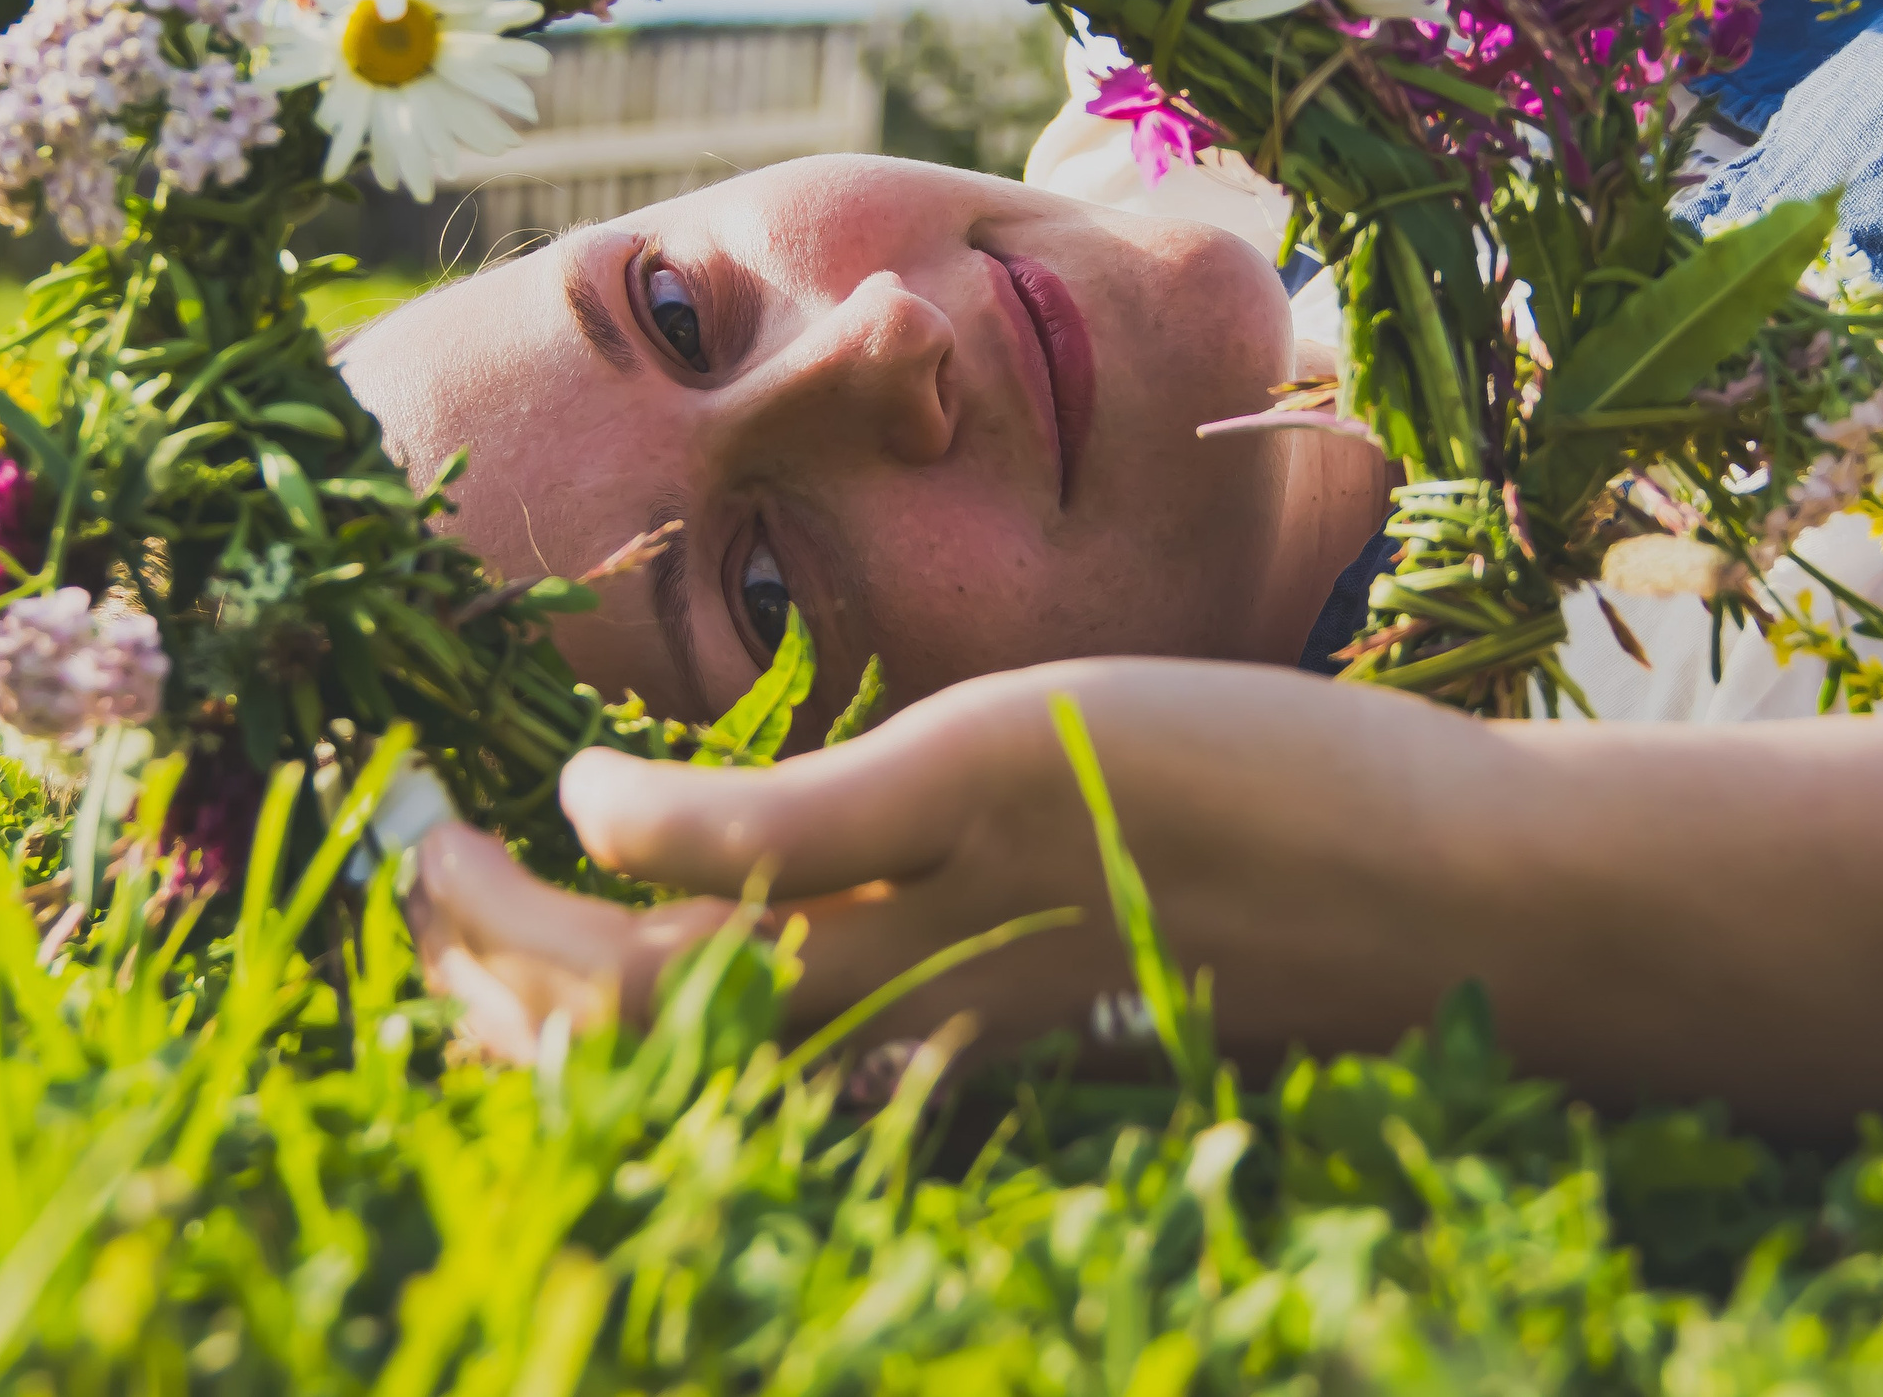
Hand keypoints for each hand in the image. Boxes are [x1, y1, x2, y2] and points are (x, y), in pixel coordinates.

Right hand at [407, 657, 1463, 1065]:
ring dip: (511, 926)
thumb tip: (873, 909)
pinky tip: (582, 794)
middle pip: (642, 1053)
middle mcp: (919, 1016)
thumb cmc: (1301, 898)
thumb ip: (975, 934)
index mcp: (939, 1055)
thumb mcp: (1102, 931)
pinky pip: (762, 839)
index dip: (565, 1052)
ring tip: (426, 856)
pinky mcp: (989, 793)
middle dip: (492, 996)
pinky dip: (646, 825)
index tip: (483, 988)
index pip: (708, 1088)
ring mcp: (944, 908)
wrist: (1477, 905)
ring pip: (664, 977)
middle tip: (405, 900)